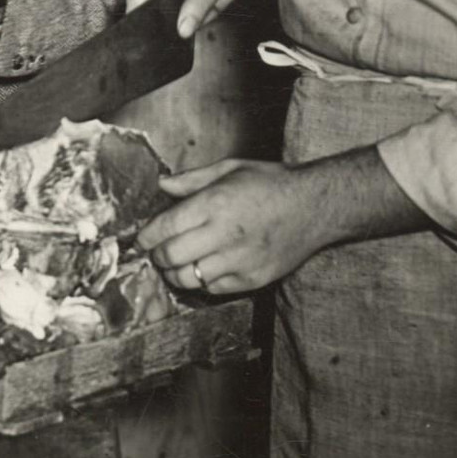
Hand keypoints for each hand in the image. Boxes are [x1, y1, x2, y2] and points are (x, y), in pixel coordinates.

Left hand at [138, 146, 427, 294]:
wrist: (314, 206)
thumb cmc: (271, 183)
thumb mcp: (231, 168)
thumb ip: (193, 179)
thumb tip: (162, 185)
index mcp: (215, 203)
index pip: (166, 227)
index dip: (147, 236)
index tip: (142, 238)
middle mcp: (224, 235)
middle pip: (171, 257)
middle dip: (156, 256)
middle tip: (156, 252)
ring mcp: (239, 261)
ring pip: (189, 279)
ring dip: (175, 273)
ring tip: (175, 264)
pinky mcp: (253, 279)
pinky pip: (213, 289)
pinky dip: (201, 282)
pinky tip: (203, 269)